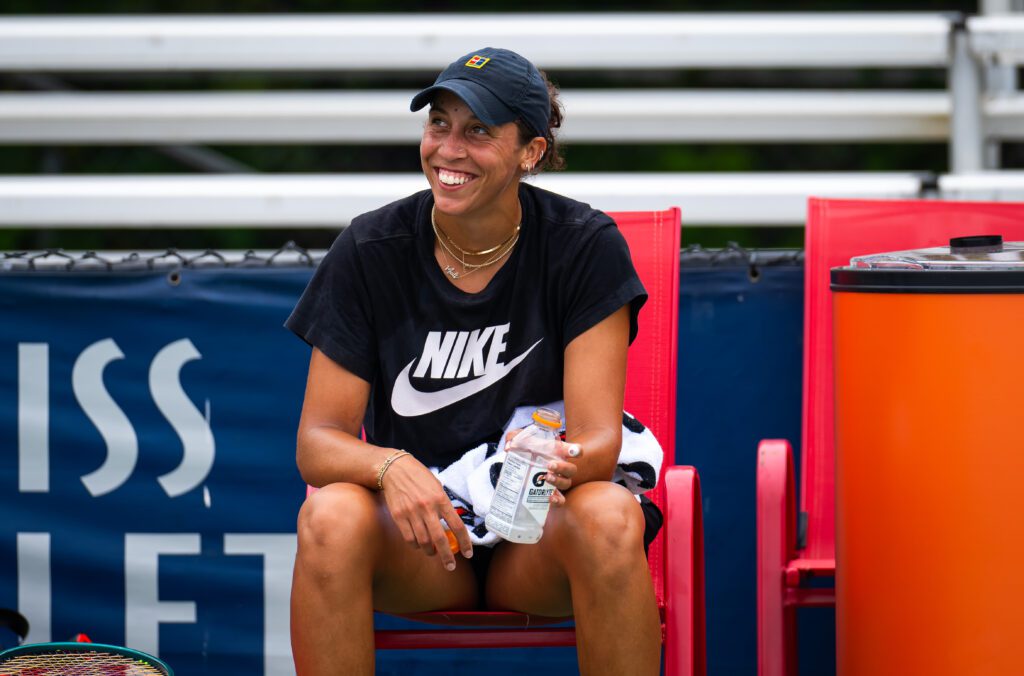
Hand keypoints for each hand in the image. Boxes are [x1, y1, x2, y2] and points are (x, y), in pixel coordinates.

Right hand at [379, 453, 472, 570]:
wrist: (395, 469)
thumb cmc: (419, 477)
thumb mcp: (437, 487)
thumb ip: (444, 505)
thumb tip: (451, 525)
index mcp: (441, 499)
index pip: (457, 525)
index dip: (465, 542)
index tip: (468, 553)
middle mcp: (427, 507)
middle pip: (440, 539)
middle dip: (447, 556)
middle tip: (451, 566)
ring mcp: (412, 513)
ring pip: (424, 542)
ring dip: (430, 551)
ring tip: (433, 552)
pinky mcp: (399, 516)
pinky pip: (409, 538)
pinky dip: (416, 545)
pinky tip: (419, 544)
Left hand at [504, 430, 582, 506]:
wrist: (514, 469)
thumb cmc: (521, 452)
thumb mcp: (516, 442)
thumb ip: (513, 439)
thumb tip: (509, 446)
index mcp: (556, 452)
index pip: (573, 450)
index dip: (576, 450)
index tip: (573, 451)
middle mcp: (560, 467)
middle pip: (572, 469)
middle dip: (563, 467)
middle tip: (550, 465)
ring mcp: (557, 482)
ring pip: (567, 483)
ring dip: (558, 481)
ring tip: (546, 478)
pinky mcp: (551, 495)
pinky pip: (561, 500)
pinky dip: (557, 500)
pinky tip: (549, 498)